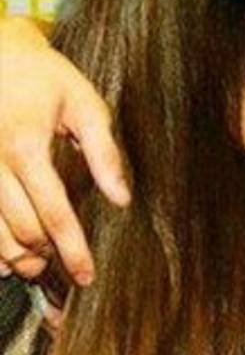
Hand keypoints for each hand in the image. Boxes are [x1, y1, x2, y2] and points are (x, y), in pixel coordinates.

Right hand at [0, 17, 129, 284]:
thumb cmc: (47, 79)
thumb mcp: (85, 104)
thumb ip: (105, 151)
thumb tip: (122, 198)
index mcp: (27, 147)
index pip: (54, 211)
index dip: (73, 248)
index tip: (87, 275)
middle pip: (20, 228)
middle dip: (47, 254)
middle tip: (69, 269)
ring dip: (15, 257)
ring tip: (40, 267)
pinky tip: (6, 256)